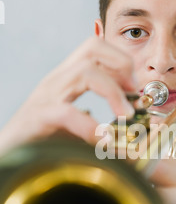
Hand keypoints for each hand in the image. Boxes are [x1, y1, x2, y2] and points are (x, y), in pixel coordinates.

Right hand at [0, 36, 136, 154]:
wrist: (8, 155)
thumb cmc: (42, 141)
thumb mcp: (74, 127)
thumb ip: (96, 124)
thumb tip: (126, 134)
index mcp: (66, 79)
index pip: (95, 48)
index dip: (121, 61)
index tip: (135, 87)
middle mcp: (56, 81)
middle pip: (92, 48)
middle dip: (122, 64)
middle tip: (134, 93)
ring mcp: (46, 96)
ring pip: (84, 72)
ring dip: (113, 92)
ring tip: (125, 117)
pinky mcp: (38, 118)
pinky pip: (67, 113)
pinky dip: (89, 126)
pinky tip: (102, 140)